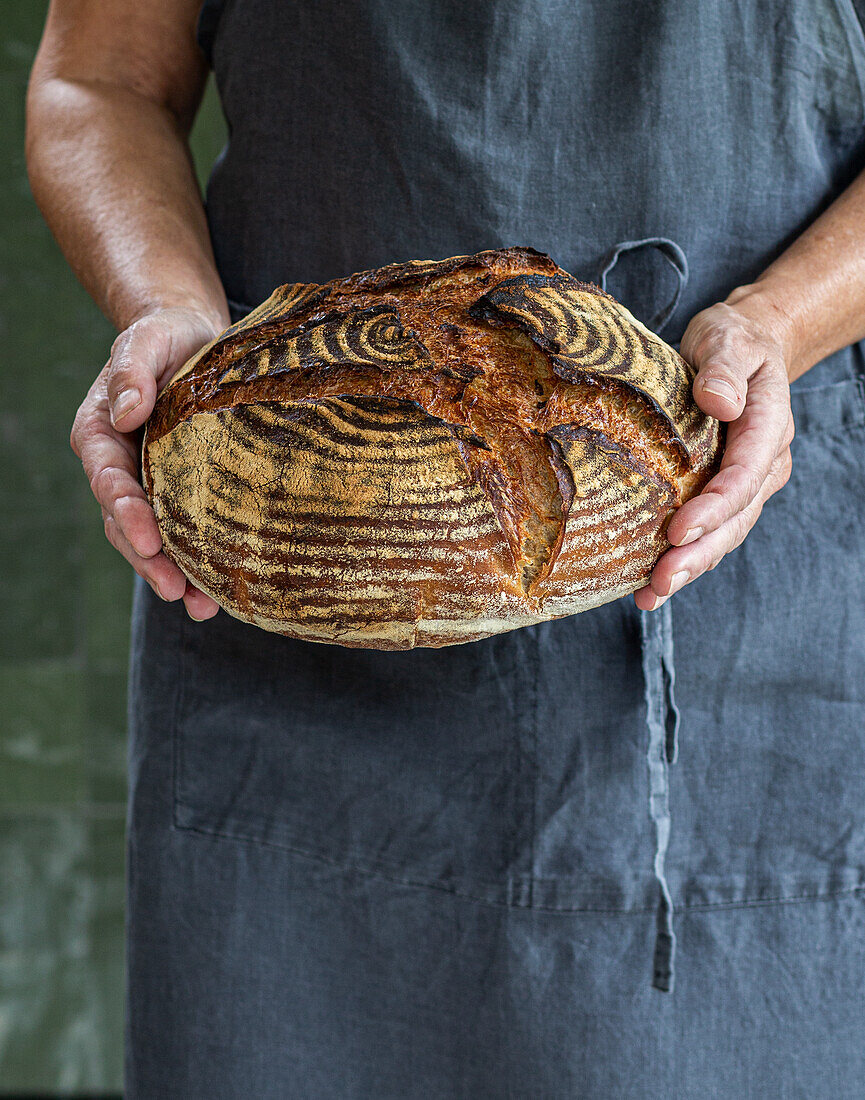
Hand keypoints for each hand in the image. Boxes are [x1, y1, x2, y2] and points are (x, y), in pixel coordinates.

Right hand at [70, 306, 225, 619]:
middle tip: (175, 590)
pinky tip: (217, 592)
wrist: (197, 339)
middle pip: (126, 523)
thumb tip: (128, 412)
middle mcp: (122, 466)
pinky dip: (198, 562)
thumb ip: (132, 370)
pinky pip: (185, 531)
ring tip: (199, 606)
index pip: (108, 480)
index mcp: (101, 433)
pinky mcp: (182, 492)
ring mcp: (151, 483)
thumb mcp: (149, 339)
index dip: (126, 513)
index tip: (150, 540)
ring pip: (154, 538)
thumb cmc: (168, 335)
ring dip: (173, 573)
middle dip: (149, 560)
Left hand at [634, 294, 794, 610]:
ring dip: (690, 567)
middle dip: (699, 553)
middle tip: (661, 581)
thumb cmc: (731, 340)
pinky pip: (708, 531)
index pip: (743, 475)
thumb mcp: (727, 338)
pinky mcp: (722, 492)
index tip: (678, 529)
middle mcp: (763, 463)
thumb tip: (719, 401)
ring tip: (652, 593)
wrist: (740, 345)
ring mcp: (746, 482)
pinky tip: (649, 588)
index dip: (713, 506)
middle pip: (735, 518)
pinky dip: (682, 559)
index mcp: (768, 426)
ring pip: (724, 534)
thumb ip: (724, 369)